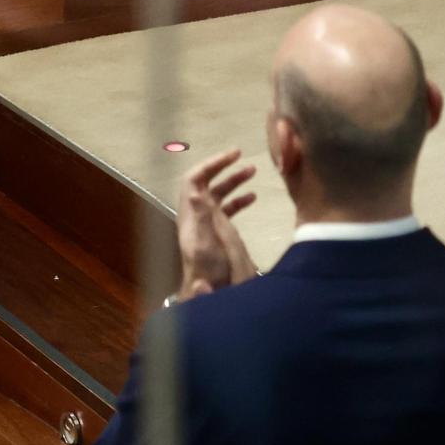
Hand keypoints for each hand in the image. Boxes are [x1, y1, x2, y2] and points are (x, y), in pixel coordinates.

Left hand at [176, 149, 259, 300]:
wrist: (211, 290)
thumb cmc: (207, 268)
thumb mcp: (204, 243)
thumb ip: (200, 217)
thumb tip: (196, 192)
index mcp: (191, 212)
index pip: (194, 179)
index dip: (210, 164)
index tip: (231, 155)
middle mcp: (197, 213)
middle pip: (205, 182)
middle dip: (222, 166)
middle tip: (241, 154)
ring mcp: (208, 222)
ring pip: (218, 193)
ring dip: (233, 180)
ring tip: (253, 170)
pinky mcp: (219, 231)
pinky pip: (228, 209)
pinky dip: (239, 200)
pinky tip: (253, 197)